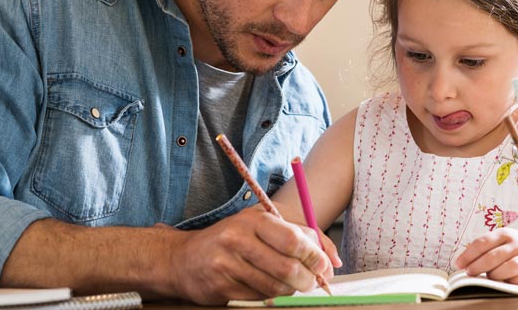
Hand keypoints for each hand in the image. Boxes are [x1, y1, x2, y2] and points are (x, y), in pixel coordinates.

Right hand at [165, 207, 333, 304]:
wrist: (184, 258)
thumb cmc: (232, 239)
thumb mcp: (263, 225)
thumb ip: (300, 235)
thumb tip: (333, 260)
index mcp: (254, 219)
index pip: (294, 239)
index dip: (316, 256)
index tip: (325, 266)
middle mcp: (238, 239)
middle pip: (287, 267)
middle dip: (307, 279)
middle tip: (313, 283)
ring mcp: (227, 264)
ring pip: (275, 287)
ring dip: (290, 290)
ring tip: (290, 285)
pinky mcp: (221, 287)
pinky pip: (258, 298)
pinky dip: (270, 298)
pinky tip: (266, 288)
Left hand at [454, 229, 517, 284]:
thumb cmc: (515, 246)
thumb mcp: (501, 240)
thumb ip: (485, 248)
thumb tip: (463, 263)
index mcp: (504, 234)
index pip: (482, 243)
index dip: (468, 254)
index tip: (458, 264)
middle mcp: (517, 244)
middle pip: (494, 256)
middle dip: (478, 266)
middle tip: (469, 273)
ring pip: (511, 266)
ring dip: (497, 273)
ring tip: (490, 277)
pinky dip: (517, 280)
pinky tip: (509, 281)